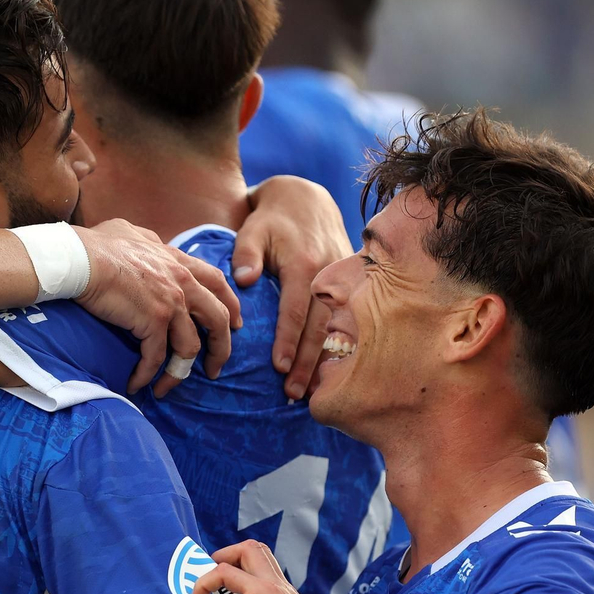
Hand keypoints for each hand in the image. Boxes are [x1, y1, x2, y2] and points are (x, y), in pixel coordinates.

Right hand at [74, 218, 242, 396]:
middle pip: (218, 319)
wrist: (81, 258)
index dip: (230, 305)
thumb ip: (148, 240)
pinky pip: (156, 357)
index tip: (235, 324)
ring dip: (181, 372)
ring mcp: (171, 303)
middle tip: (215, 367)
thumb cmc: (97, 244)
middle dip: (222, 347)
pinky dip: (146, 375)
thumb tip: (149, 242)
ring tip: (167, 387)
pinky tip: (136, 384)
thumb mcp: (131, 232)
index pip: (217, 283)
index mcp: (179, 262)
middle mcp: (183, 282)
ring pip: (190, 347)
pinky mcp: (153, 321)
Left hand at [189, 539, 339, 593]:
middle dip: (227, 556)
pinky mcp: (261, 593)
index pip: (263, 563)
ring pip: (243, 550)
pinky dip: (204, 584)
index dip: (240, 565)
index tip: (224, 586)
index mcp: (284, 593)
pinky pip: (224, 574)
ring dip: (216, 566)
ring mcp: (271, 584)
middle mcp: (278, 583)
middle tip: (211, 581)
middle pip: (254, 548)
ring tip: (200, 592)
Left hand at [235, 176, 350, 398]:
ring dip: (322, 361)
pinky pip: (345, 321)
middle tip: (293, 394)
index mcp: (305, 265)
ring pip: (336, 328)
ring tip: (310, 391)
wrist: (306, 199)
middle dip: (307, 362)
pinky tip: (329, 371)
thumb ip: (246, 254)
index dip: (288, 341)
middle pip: (319, 328)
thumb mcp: (252, 230)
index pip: (296, 311)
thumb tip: (244, 280)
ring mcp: (343, 281)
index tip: (279, 368)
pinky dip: (337, 346)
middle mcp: (329, 275)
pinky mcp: (350, 285)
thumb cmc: (271, 220)